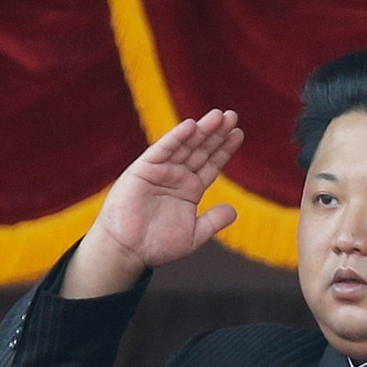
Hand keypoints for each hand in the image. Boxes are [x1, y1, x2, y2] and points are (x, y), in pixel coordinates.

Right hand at [61, 109, 243, 297]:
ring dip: (201, 130)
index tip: (238, 134)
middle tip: (232, 116)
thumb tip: (234, 211)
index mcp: (190, 189)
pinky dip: (176, 138)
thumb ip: (213, 221)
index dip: (224, 149)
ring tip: (219, 116)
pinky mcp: (143, 170)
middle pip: (201, 150)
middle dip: (216, 134)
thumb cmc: (157, 245)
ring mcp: (161, 171)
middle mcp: (177, 177)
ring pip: (185, 146)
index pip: (211, 164)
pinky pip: (162, 151)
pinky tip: (190, 126)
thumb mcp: (194, 235)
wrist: (127, 251)